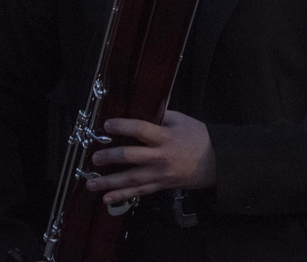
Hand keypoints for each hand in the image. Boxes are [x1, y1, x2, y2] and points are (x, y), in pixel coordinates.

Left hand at [87, 110, 215, 205]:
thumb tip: (141, 108)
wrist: (215, 161)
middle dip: (111, 157)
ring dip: (109, 182)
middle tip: (95, 157)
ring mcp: (159, 173)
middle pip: (131, 157)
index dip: (123, 126)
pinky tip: (106, 198)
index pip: (141, 129)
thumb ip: (162, 116)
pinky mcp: (160, 185)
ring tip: (91, 182)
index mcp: (166, 137)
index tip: (107, 124)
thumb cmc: (198, 137)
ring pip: (131, 179)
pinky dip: (122, 196)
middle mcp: (160, 156)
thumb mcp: (182, 121)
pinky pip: (138, 192)